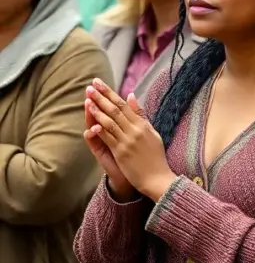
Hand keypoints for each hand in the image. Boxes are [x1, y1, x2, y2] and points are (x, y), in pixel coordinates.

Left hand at [85, 79, 176, 201]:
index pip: (124, 105)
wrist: (157, 178)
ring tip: (88, 99)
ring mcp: (128, 141)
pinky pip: (108, 137)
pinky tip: (91, 120)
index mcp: (143, 125)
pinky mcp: (121, 152)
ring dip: (98, 110)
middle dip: (102, 97)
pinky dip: (100, 128)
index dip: (110, 93)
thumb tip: (131, 96)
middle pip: (116, 110)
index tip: (100, 84)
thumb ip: (140, 115)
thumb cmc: (155, 156)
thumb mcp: (152, 132)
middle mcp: (135, 130)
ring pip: (110, 122)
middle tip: (91, 86)